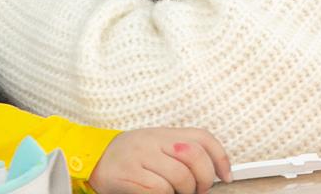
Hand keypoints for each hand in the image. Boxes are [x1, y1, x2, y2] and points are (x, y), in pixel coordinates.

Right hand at [89, 128, 231, 193]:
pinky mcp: (129, 176)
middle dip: (203, 179)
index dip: (220, 157)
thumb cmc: (131, 156)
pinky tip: (159, 193)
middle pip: (194, 156)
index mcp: (164, 133)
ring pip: (179, 177)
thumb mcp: (157, 145)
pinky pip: (159, 190)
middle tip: (198, 190)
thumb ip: (181, 151)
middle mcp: (153, 141)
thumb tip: (212, 171)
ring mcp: (141, 157)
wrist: (95, 159)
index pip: (202, 138)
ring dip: (183, 191)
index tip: (225, 176)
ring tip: (175, 192)